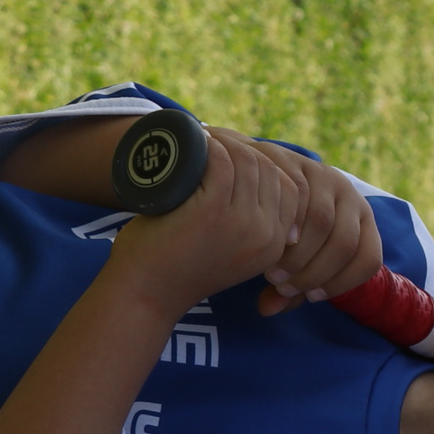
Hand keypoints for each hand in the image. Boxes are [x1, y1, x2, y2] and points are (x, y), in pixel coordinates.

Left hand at [104, 128, 303, 312]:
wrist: (144, 295)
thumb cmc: (176, 268)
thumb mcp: (227, 253)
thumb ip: (245, 232)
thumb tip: (251, 190)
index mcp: (273, 246)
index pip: (289, 188)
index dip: (264, 163)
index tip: (232, 152)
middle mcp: (266, 236)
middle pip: (271, 170)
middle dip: (245, 146)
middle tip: (212, 140)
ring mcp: (242, 223)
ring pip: (249, 161)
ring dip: (226, 140)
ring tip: (202, 137)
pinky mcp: (214, 211)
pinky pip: (224, 162)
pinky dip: (213, 145)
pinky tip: (198, 140)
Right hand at [243, 144, 384, 315]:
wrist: (258, 172)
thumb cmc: (283, 223)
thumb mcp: (295, 256)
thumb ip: (289, 285)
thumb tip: (267, 310)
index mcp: (362, 220)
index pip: (369, 259)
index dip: (343, 284)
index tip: (312, 297)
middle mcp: (350, 196)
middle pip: (345, 244)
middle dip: (314, 273)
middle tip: (284, 286)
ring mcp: (325, 176)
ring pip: (322, 223)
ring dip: (297, 256)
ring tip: (272, 272)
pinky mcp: (298, 163)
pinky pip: (298, 201)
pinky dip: (286, 227)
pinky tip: (271, 243)